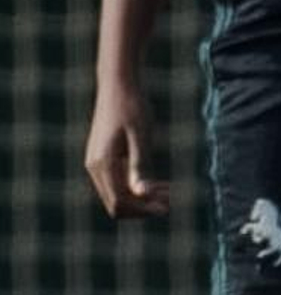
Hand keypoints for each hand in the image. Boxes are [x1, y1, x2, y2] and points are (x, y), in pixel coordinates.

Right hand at [85, 81, 170, 218]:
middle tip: (171, 200)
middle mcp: (94, 167)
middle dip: (143, 206)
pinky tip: (160, 184)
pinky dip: (137, 187)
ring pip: (118, 195)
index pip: (119, 203)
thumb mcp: (141, 135)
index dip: (143, 210)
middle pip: (116, 204)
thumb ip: (139, 165)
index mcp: (102, 163)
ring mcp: (97, 163)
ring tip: (169, 192)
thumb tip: (141, 193)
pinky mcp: (104, 159)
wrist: (118, 84)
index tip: (168, 207)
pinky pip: (118, 183)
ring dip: (142, 198)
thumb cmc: (132, 106)